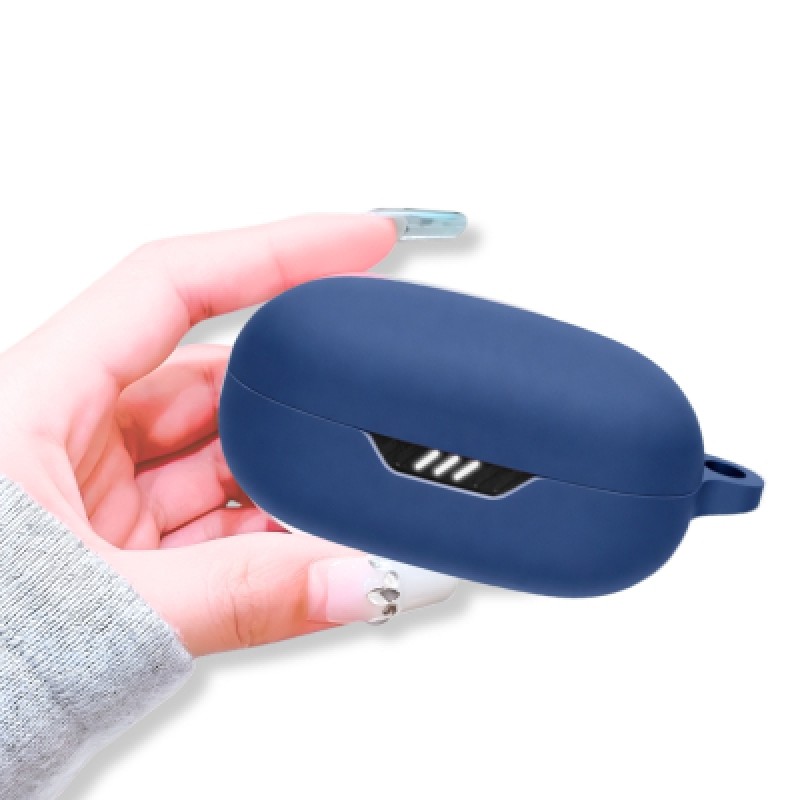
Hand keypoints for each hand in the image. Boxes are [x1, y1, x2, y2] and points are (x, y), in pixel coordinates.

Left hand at [0, 214, 396, 654]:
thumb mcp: (95, 608)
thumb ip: (240, 596)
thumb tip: (354, 578)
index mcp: (35, 399)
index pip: (173, 285)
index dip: (273, 250)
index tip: (358, 240)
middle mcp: (68, 434)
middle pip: (212, 379)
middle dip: (292, 404)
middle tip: (361, 418)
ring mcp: (94, 492)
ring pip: (218, 458)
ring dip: (282, 485)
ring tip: (338, 510)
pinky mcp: (113, 546)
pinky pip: (210, 519)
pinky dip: (262, 535)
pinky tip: (301, 550)